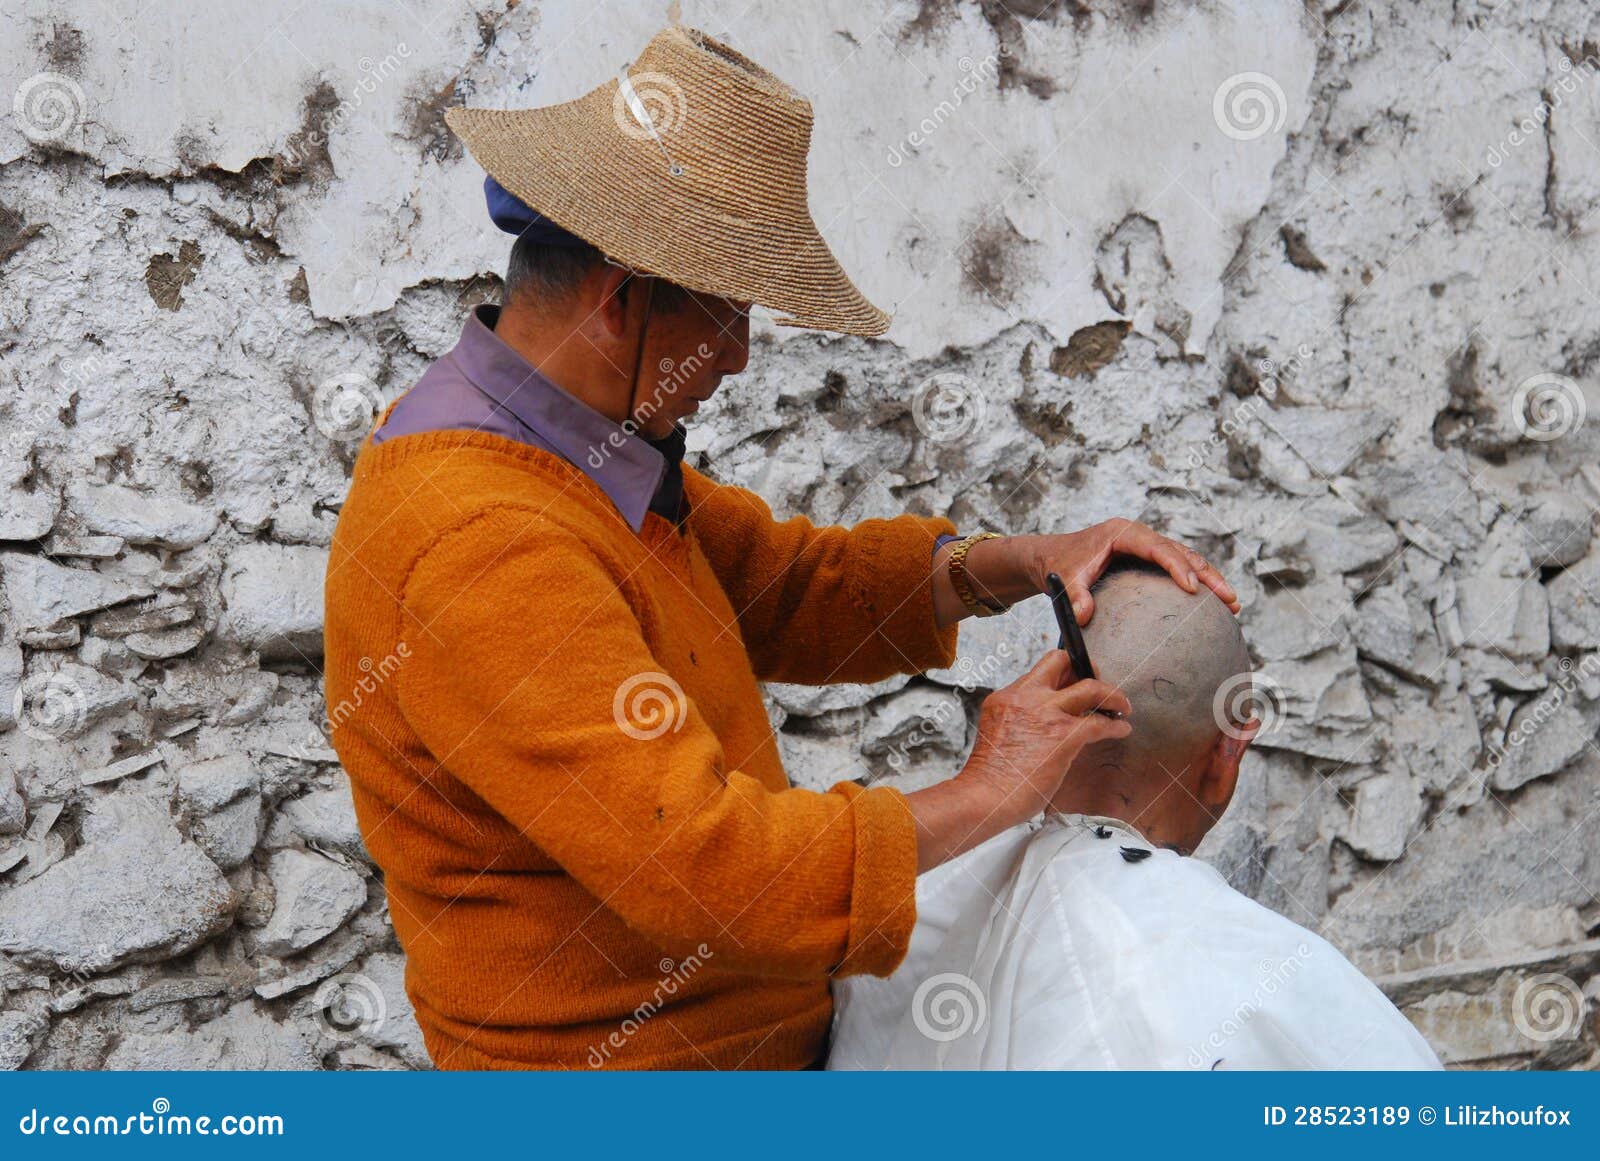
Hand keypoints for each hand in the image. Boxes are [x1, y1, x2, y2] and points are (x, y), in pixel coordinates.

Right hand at [903, 650, 1130, 871]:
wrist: (985, 795)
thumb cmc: (990, 776)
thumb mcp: (999, 733)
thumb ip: (1021, 721)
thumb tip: (1047, 727)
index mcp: (1007, 698)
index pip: (1040, 672)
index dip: (1062, 673)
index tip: (1074, 681)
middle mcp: (1026, 697)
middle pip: (1062, 662)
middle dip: (1086, 668)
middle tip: (1099, 681)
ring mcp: (1046, 713)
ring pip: (1091, 688)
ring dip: (1113, 695)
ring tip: (1122, 706)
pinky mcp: (1064, 735)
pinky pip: (1099, 723)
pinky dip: (1115, 725)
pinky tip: (1121, 730)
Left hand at [1022, 518, 1238, 623]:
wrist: (1050, 556)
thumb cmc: (1058, 565)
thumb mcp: (1064, 581)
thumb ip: (1075, 596)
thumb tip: (1083, 615)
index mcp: (1122, 533)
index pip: (1158, 547)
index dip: (1178, 566)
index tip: (1193, 588)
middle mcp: (1138, 536)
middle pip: (1181, 551)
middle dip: (1208, 575)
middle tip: (1229, 599)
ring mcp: (1145, 545)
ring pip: (1186, 558)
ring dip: (1209, 579)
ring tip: (1231, 604)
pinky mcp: (1146, 559)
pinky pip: (1176, 568)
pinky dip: (1195, 583)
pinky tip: (1210, 606)